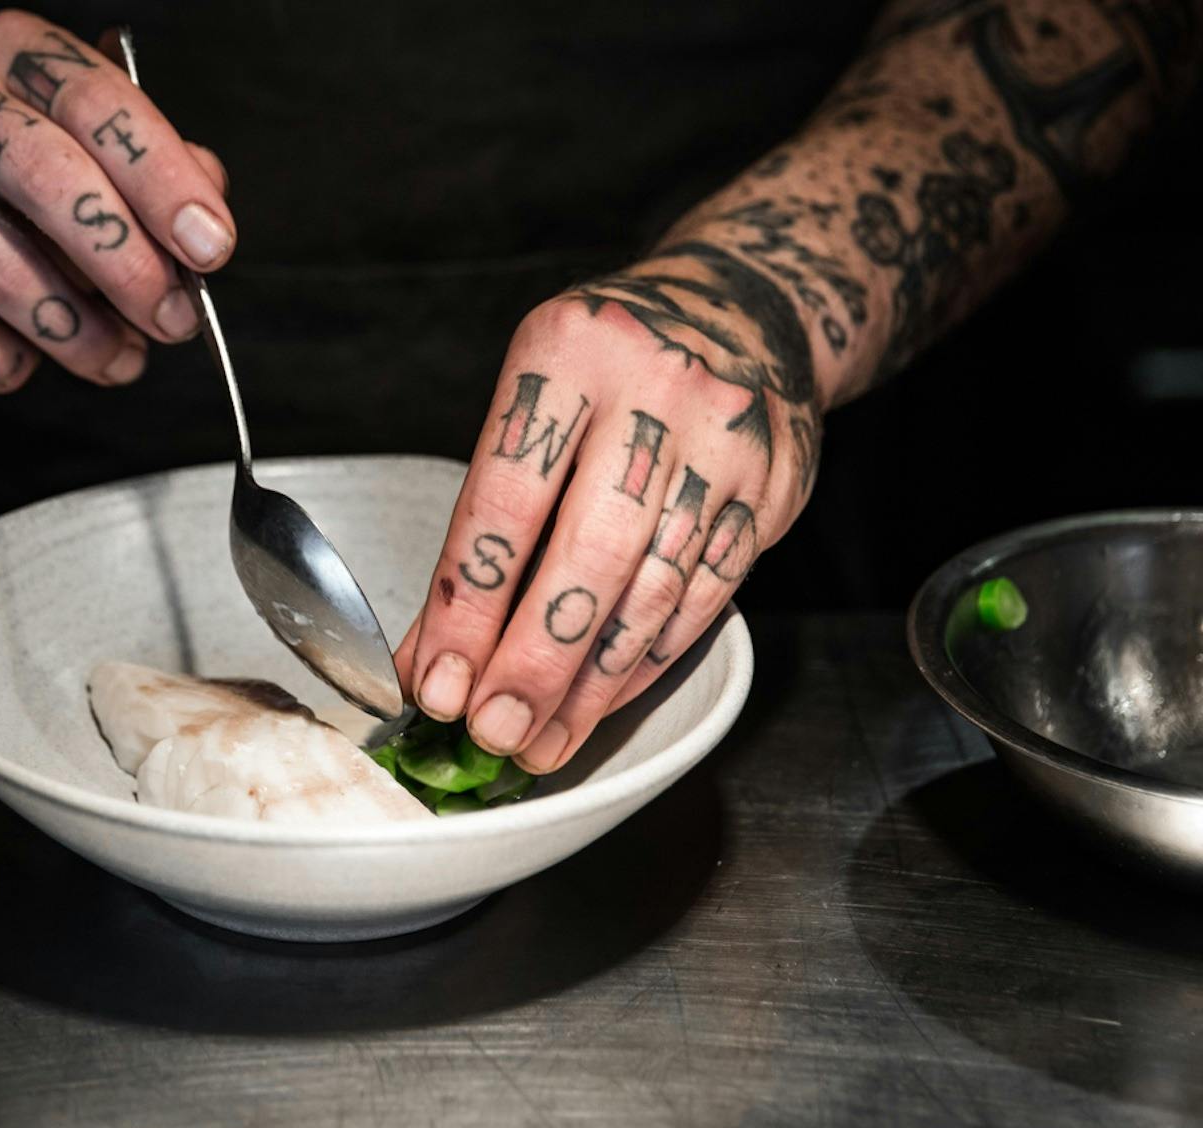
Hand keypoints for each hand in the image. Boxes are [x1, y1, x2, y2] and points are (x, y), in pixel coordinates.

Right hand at [0, 12, 232, 391]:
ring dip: (75, 333)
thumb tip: (206, 219)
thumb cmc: (9, 186)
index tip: (210, 248)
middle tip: (173, 321)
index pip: (98, 104)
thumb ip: (154, 175)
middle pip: (47, 177)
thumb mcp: (90, 154)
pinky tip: (26, 359)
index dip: (164, 182)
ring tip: (116, 360)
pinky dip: (4, 359)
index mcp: (18, 53)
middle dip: (126, 264)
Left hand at [395, 238, 823, 772]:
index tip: (435, 681)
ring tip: (541, 739)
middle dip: (535, 661)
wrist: (743, 308)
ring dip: (592, 684)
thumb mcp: (534, 394)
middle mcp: (657, 390)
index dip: (467, 607)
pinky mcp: (774, 487)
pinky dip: (648, 661)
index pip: (504, 501)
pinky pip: (707, 597)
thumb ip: (486, 516)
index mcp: (569, 352)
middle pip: (589, 555)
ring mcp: (727, 439)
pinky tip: (603, 700)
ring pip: (654, 591)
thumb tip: (433, 648)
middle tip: (493, 730)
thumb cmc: (609, 365)